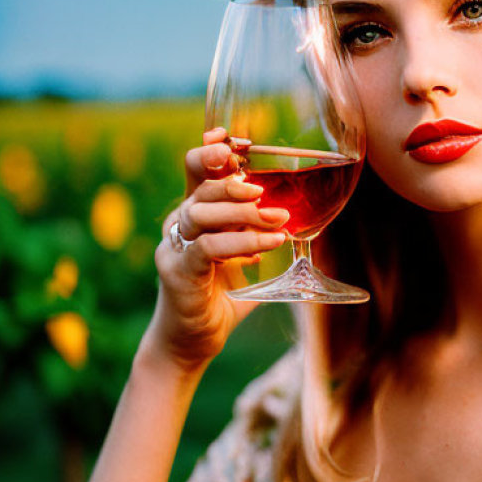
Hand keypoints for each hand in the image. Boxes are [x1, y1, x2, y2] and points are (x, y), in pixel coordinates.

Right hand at [147, 128, 288, 372]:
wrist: (192, 342)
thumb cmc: (220, 297)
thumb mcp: (246, 259)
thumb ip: (264, 236)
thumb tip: (307, 220)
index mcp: (194, 214)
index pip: (196, 170)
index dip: (210, 150)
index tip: (235, 139)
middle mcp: (179, 225)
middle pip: (201, 187)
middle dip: (235, 182)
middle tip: (265, 191)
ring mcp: (174, 248)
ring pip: (202, 213)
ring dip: (244, 214)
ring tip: (279, 220)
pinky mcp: (177, 273)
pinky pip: (208, 248)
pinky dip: (242, 243)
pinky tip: (269, 245)